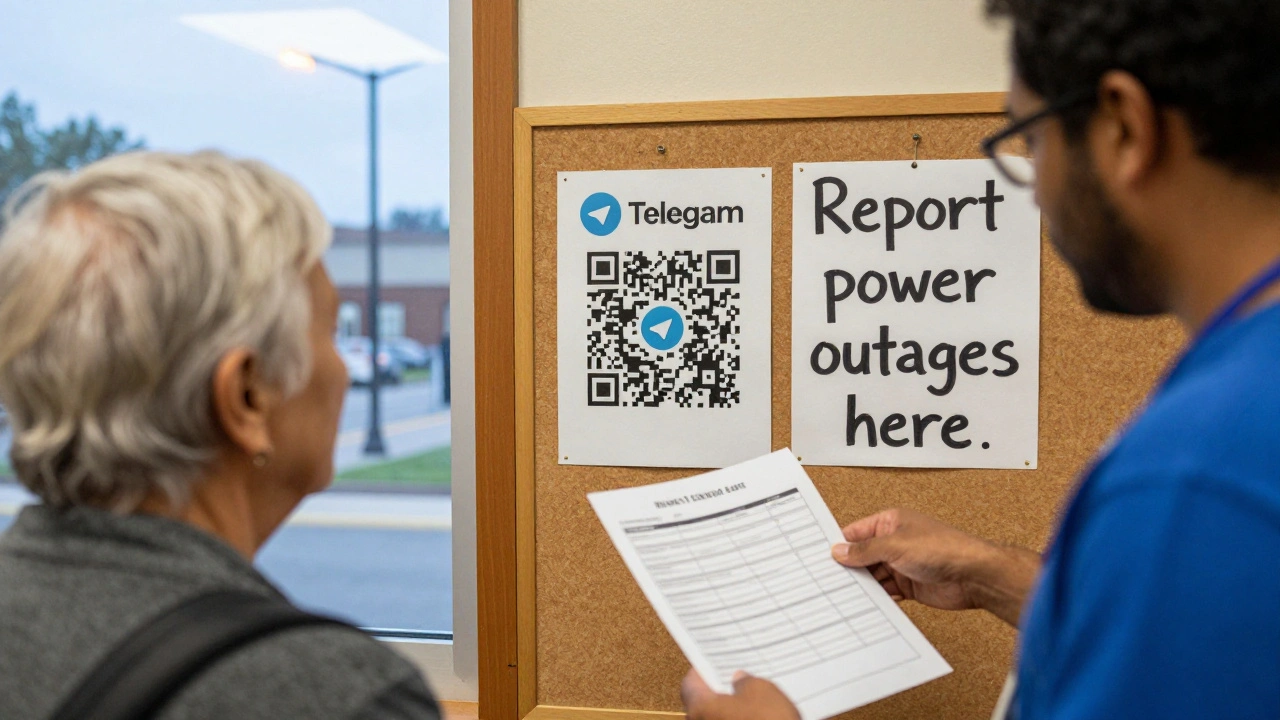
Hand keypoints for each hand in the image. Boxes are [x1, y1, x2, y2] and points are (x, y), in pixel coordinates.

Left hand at [682, 669, 799, 719]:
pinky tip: (756, 717)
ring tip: (752, 698)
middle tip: (735, 678)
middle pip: (703, 704)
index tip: (712, 663)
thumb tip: (740, 680)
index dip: (702, 671)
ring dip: (730, 709)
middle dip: (718, 691)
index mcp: (700, 708)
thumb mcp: (761, 690)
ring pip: (716, 718)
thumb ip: (745, 681)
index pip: (690, 683)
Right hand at [830, 508, 1040, 625]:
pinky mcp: (910, 585)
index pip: (855, 532)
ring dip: (862, 586)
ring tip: (842, 596)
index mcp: (890, 522)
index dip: (838, 545)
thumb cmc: (944, 548)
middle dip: (848, 568)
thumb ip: (865, 550)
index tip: (820, 558)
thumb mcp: (895, 545)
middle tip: (827, 581)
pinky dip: (877, 599)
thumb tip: (839, 551)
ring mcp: (902, 564)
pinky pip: (886, 592)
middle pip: (862, 556)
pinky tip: (865, 605)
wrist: (974, 575)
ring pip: (873, 576)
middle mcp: (895, 542)